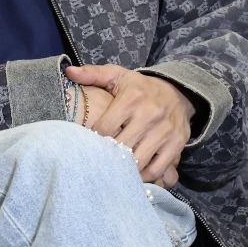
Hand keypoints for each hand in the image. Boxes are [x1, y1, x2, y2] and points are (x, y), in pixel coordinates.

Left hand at [64, 64, 192, 187]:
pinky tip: (134, 173)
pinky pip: (158, 168)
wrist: (177, 92)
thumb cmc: (139, 87)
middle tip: (99, 160)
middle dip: (108, 155)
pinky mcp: (177, 143)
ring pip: (139, 159)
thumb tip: (69, 71)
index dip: (94, 138)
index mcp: (131, 98)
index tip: (89, 142)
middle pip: (121, 146)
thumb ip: (92, 74)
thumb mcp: (117, 76)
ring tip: (114, 168)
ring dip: (125, 168)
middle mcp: (150, 114)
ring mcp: (165, 131)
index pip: (105, 127)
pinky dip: (144, 175)